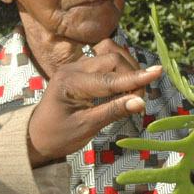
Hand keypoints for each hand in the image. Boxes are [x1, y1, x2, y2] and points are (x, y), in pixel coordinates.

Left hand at [27, 38, 161, 164]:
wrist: (35, 136)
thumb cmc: (57, 136)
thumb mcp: (85, 127)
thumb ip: (112, 111)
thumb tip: (140, 102)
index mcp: (70, 82)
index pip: (110, 79)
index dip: (135, 78)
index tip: (158, 71)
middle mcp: (73, 68)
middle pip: (113, 60)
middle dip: (131, 76)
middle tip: (137, 101)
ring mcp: (77, 67)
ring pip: (111, 57)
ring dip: (127, 71)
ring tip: (131, 94)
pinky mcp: (81, 70)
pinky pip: (105, 62)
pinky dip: (119, 71)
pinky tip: (123, 87)